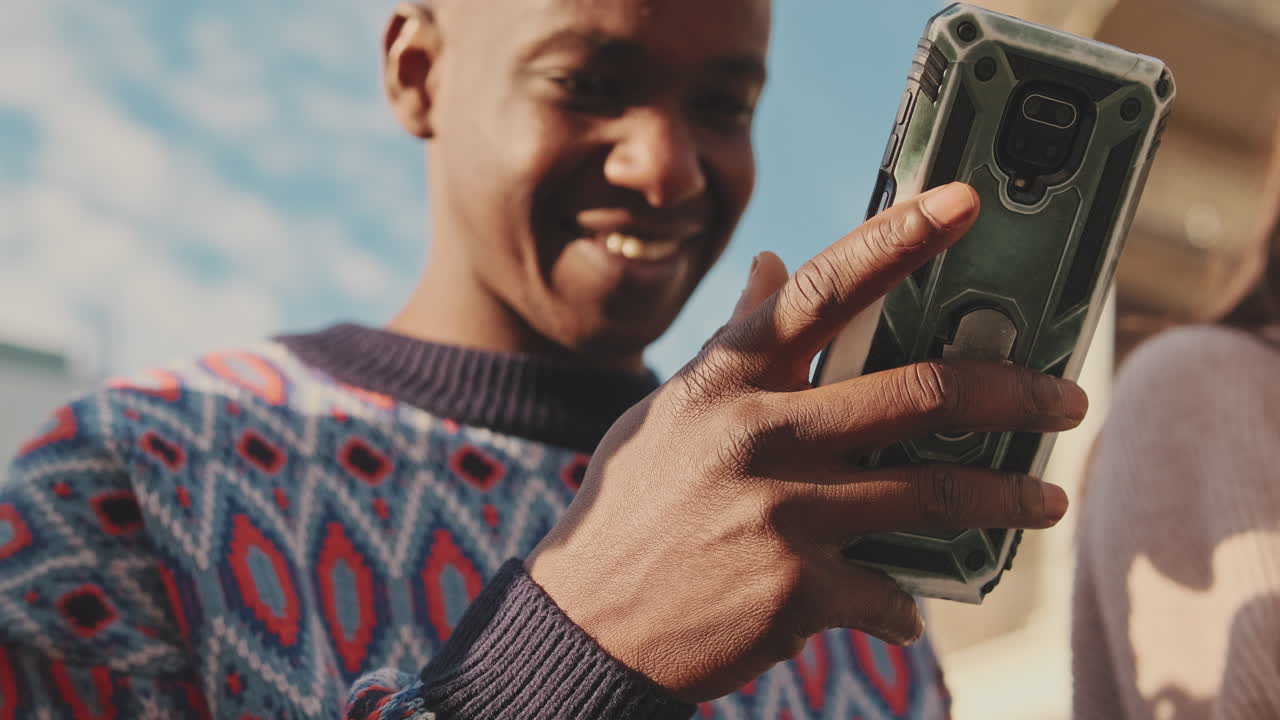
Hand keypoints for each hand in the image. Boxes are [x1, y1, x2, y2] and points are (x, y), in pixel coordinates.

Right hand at [526, 183, 1084, 702]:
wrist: (587, 622)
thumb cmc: (633, 506)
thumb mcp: (671, 410)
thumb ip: (734, 343)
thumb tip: (769, 266)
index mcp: (728, 379)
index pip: (824, 288)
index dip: (899, 238)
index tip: (963, 202)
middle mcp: (760, 433)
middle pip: (919, 393)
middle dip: (1013, 395)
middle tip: (1066, 400)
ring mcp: (783, 512)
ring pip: (932, 491)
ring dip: (1005, 497)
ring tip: (1045, 502)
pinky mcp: (798, 590)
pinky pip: (890, 592)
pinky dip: (905, 601)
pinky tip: (903, 605)